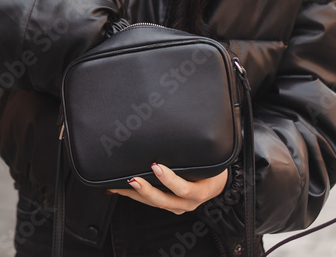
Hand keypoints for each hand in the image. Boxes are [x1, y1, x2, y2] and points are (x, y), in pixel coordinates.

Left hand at [106, 163, 227, 214]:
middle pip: (164, 201)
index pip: (184, 189)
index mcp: (200, 192)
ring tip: (117, 185)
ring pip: (153, 204)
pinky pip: (151, 203)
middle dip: (146, 190)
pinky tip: (121, 189)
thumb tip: (177, 129)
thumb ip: (196, 153)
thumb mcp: (211, 161)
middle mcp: (188, 203)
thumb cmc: (213, 169)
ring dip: (134, 194)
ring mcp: (178, 207)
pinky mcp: (170, 207)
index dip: (169, 180)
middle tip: (132, 179)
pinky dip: (135, 196)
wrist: (218, 184)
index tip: (156, 166)